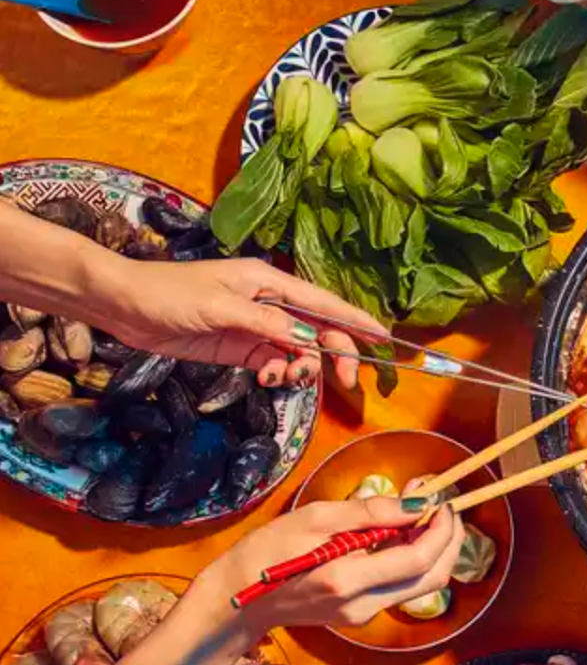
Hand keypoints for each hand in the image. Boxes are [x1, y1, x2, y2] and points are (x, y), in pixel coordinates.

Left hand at [95, 256, 379, 389]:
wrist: (124, 306)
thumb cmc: (168, 294)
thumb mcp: (219, 308)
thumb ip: (266, 324)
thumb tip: (306, 338)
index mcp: (269, 283)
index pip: (324, 303)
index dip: (356, 321)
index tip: (384, 339)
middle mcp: (269, 303)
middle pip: (318, 329)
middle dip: (335, 354)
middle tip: (346, 381)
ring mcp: (256, 326)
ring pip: (299, 350)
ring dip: (302, 367)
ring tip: (286, 378)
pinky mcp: (241, 347)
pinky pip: (275, 362)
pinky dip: (279, 373)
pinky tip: (268, 378)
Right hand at [190, 498, 464, 631]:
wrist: (236, 601)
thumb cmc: (265, 552)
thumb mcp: (313, 518)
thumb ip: (368, 513)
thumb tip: (415, 503)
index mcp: (348, 581)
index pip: (419, 559)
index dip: (441, 529)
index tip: (443, 500)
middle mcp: (364, 606)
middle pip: (432, 578)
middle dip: (449, 540)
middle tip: (446, 506)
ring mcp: (364, 615)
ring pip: (420, 585)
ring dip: (433, 549)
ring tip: (424, 513)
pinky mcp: (360, 616)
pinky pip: (400, 587)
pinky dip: (411, 560)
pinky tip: (401, 534)